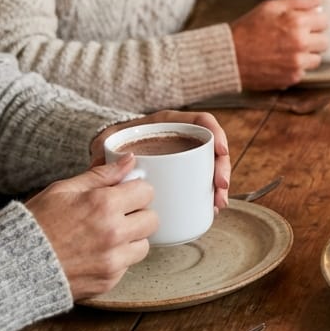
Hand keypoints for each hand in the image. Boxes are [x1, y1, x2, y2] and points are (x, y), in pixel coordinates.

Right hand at [26, 155, 156, 299]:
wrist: (13, 266)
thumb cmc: (36, 224)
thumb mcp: (63, 190)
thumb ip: (101, 175)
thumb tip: (130, 160)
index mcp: (104, 205)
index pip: (146, 191)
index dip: (135, 191)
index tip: (124, 195)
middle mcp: (114, 233)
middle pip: (152, 219)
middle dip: (138, 214)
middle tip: (117, 215)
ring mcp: (113, 261)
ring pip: (144, 245)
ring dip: (131, 239)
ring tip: (106, 236)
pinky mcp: (108, 281)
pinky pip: (127, 266)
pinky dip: (117, 259)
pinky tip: (95, 254)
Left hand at [90, 110, 232, 209]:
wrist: (108, 153)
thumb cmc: (110, 144)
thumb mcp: (109, 143)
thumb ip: (109, 153)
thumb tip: (114, 164)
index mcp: (169, 123)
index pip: (201, 121)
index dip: (216, 134)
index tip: (220, 151)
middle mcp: (180, 138)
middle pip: (211, 148)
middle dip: (221, 168)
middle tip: (221, 188)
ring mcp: (184, 156)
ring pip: (210, 167)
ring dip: (219, 186)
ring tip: (217, 204)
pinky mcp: (183, 173)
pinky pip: (202, 181)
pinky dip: (209, 195)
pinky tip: (211, 209)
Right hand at [229, 0, 327, 89]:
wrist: (229, 57)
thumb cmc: (247, 29)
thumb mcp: (270, 7)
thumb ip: (298, 2)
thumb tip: (319, 1)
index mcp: (297, 22)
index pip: (325, 21)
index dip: (315, 21)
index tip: (306, 23)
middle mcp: (301, 43)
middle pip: (325, 41)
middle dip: (314, 38)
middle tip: (297, 38)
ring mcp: (298, 63)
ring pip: (317, 59)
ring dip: (307, 55)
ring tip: (289, 51)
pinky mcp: (292, 78)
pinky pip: (304, 72)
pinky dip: (296, 68)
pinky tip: (281, 62)